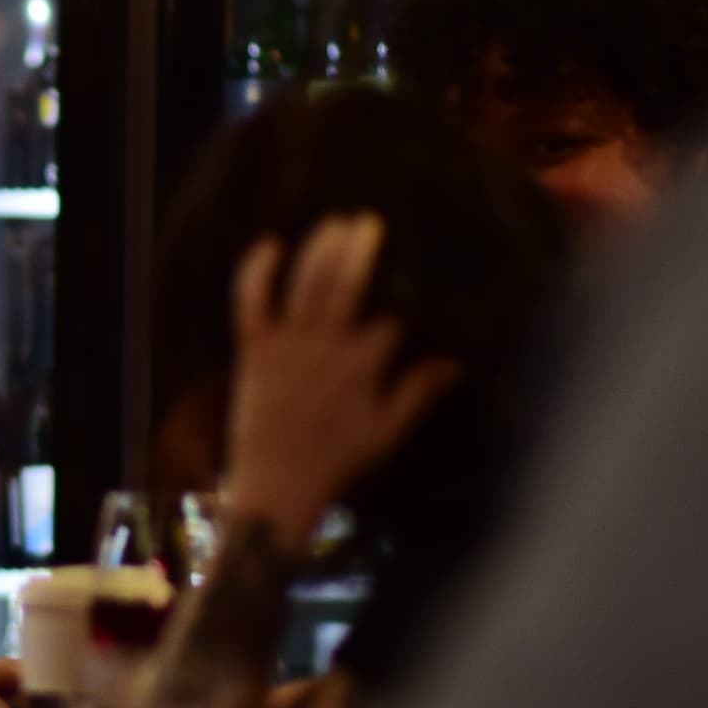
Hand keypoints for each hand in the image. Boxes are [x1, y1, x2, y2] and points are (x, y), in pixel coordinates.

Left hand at [224, 213, 459, 546]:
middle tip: (370, 221)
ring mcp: (287, 348)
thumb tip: (458, 362)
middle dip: (361, 250)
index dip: (406, 291)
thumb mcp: (387, 431)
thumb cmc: (337, 462)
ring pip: (304, 286)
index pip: (391, 316)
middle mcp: (326, 351)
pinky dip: (255, 271)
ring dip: (319, 250)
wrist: (277, 487)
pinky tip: (269, 243)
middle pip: (346, 287)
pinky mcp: (253, 352)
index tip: (416, 267)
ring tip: (335, 222)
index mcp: (363, 369)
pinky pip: (250, 303)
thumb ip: (419, 392)